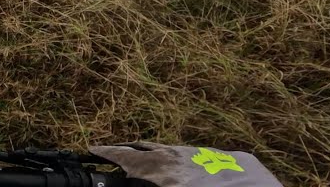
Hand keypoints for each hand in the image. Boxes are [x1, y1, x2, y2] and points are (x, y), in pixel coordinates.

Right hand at [91, 143, 283, 186]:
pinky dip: (188, 158)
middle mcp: (187, 158)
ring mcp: (213, 155)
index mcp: (167, 173)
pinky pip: (204, 154)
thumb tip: (135, 179)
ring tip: (146, 156)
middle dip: (130, 149)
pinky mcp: (237, 158)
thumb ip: (155, 181)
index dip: (108, 152)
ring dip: (159, 154)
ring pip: (178, 150)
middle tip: (112, 150)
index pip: (129, 158)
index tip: (92, 148)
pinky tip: (188, 167)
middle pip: (150, 148)